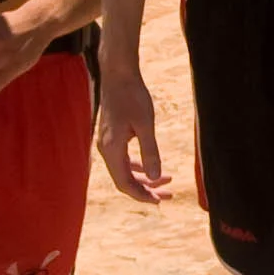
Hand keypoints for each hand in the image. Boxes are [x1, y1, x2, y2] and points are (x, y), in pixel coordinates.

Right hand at [98, 67, 170, 202]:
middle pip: (124, 180)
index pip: (124, 183)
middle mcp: (106, 149)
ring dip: (144, 178)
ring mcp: (107, 142)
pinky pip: (123, 159)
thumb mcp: (145, 124)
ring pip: (124, 170)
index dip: (141, 195)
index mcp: (111, 149)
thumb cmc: (132, 95)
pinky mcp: (112, 136)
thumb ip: (150, 152)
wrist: (118, 73)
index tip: (159, 201)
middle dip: (146, 190)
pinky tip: (151, 167)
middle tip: (167, 196)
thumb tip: (156, 177)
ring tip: (167, 181)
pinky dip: (138, 166)